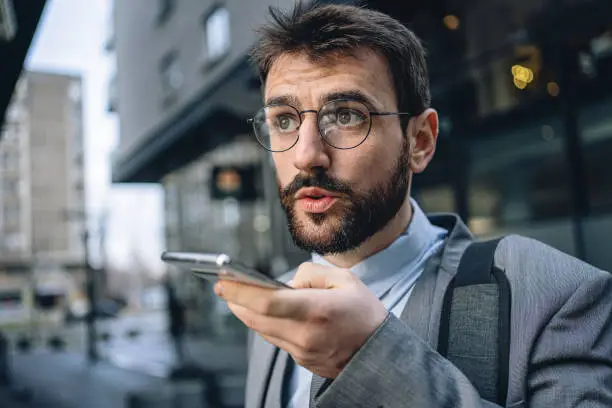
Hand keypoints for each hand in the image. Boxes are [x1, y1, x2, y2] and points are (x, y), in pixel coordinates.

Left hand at [214, 262, 387, 377]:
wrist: (380, 354)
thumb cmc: (366, 314)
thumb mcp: (346, 280)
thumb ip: (312, 274)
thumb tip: (288, 281)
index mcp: (316, 310)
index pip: (267, 302)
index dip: (241, 292)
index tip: (224, 281)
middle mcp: (305, 334)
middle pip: (256, 319)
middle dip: (235, 301)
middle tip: (223, 286)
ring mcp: (302, 351)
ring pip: (262, 330)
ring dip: (246, 313)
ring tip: (236, 296)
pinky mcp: (301, 360)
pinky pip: (275, 339)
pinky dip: (264, 324)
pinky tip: (262, 312)